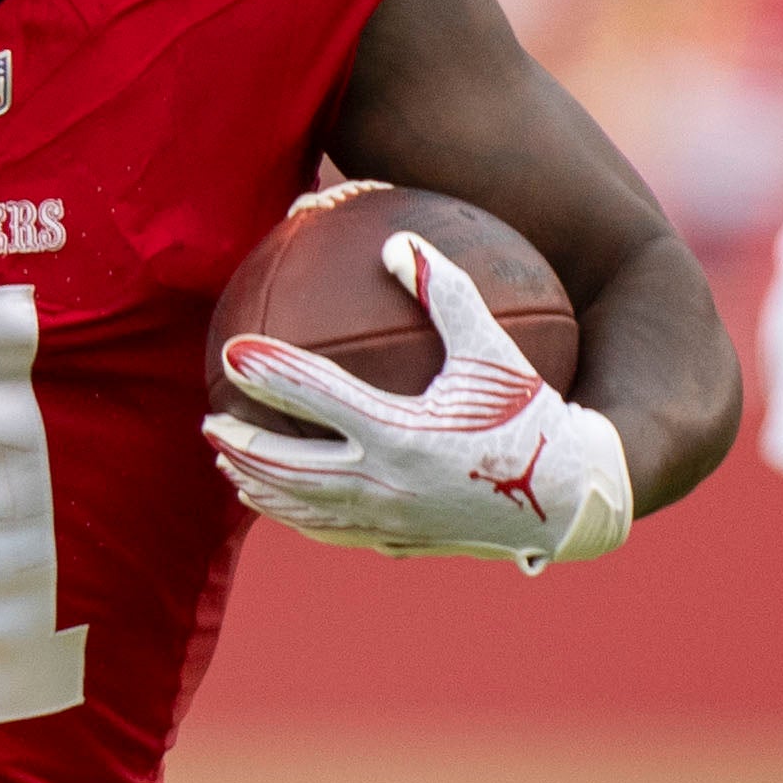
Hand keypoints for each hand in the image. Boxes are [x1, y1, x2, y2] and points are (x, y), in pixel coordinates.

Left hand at [204, 231, 633, 573]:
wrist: (571, 496)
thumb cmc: (533, 413)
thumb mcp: (493, 348)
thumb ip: (445, 291)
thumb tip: (397, 240)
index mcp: (404, 432)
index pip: (317, 397)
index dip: (269, 372)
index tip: (232, 350)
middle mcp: (387, 482)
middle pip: (291, 467)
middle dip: (243, 445)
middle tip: (210, 421)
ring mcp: (389, 520)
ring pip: (303, 507)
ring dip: (259, 486)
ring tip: (228, 464)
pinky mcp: (399, 541)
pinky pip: (332, 531)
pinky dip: (296, 514)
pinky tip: (282, 501)